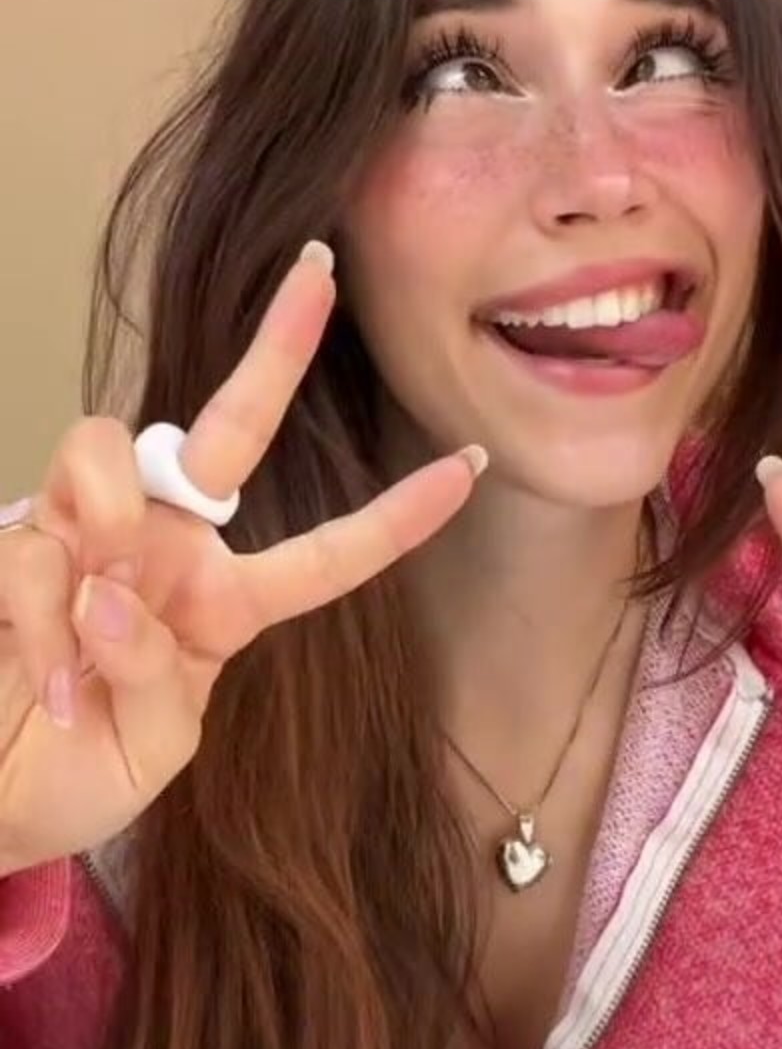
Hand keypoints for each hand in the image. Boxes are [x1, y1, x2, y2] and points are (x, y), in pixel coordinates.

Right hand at [0, 246, 484, 876]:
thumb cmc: (76, 776)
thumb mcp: (152, 752)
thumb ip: (160, 680)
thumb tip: (119, 590)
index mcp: (220, 603)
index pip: (324, 554)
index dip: (395, 518)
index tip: (469, 467)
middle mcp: (160, 549)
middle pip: (230, 426)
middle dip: (278, 348)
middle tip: (319, 273)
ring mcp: (82, 538)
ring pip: (108, 453)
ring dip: (107, 522)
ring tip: (93, 616)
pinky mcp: (9, 547)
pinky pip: (34, 550)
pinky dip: (45, 627)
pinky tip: (48, 684)